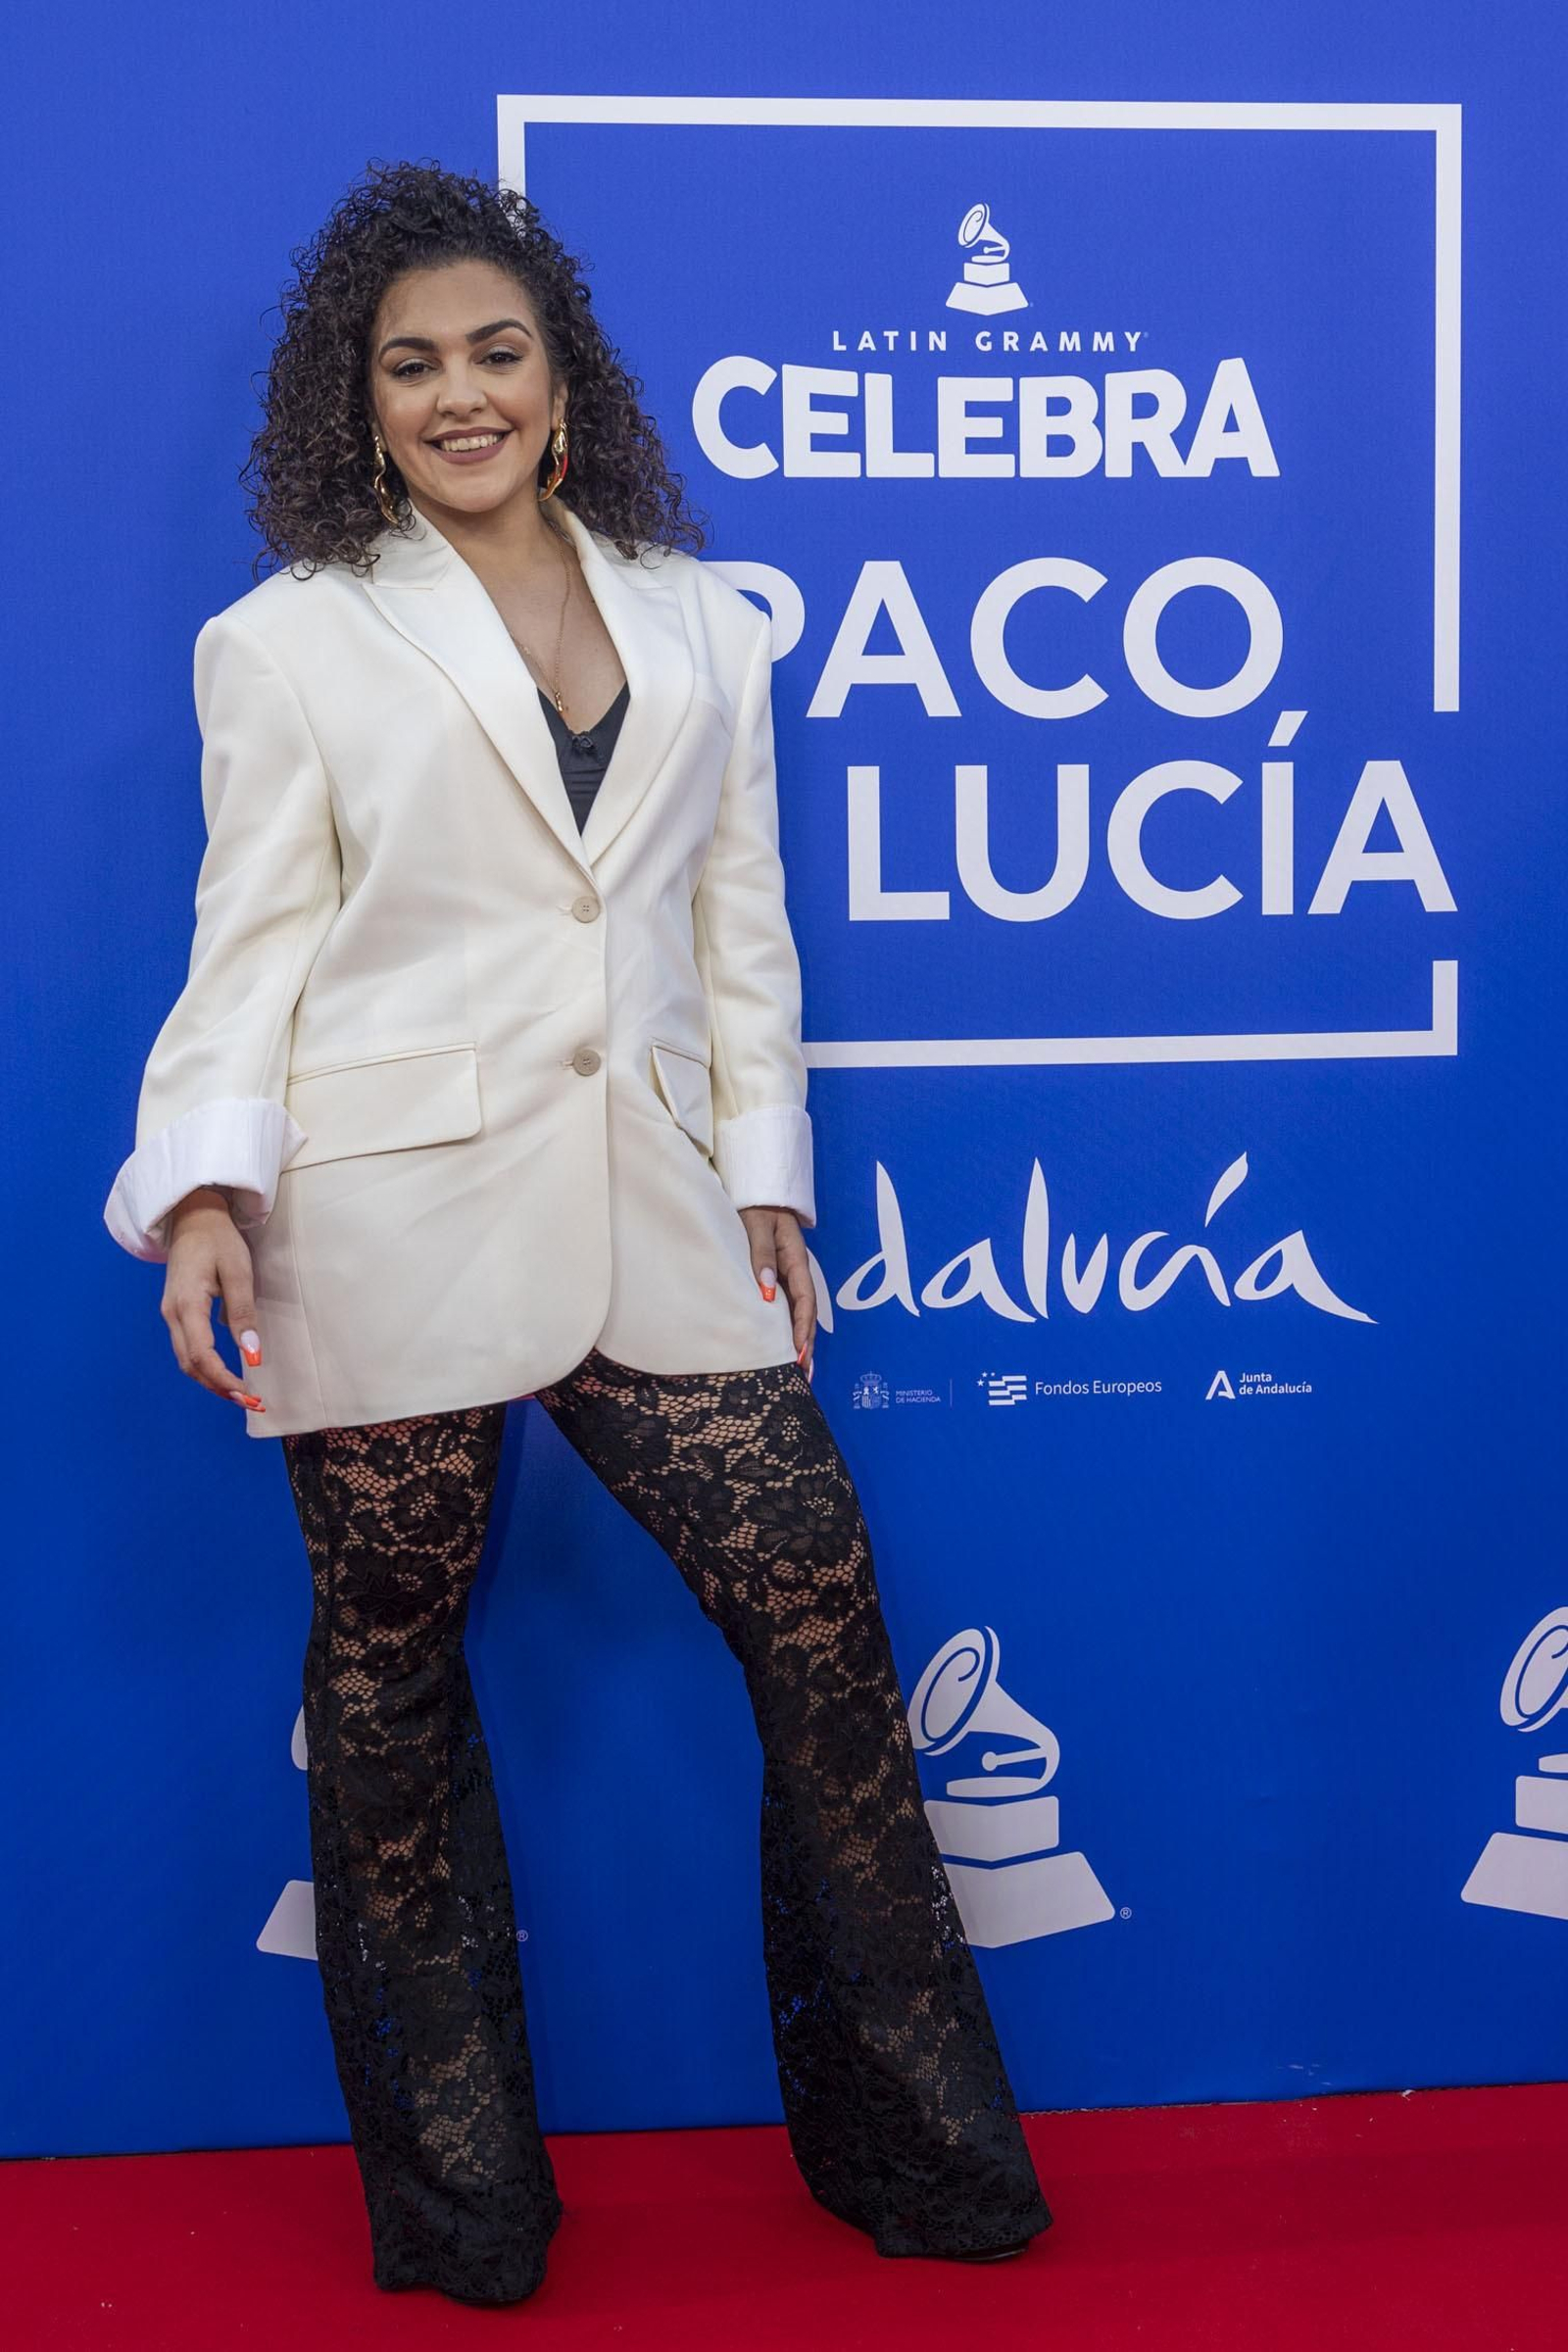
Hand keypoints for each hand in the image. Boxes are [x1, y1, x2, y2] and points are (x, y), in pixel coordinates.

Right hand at [160, 1188, 266, 1410]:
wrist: (192, 1216)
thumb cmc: (218, 1239)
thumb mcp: (238, 1272)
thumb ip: (243, 1313)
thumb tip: (252, 1354)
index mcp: (186, 1305)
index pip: (201, 1355)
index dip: (224, 1379)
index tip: (249, 1394)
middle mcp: (172, 1314)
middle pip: (190, 1364)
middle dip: (219, 1387)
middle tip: (251, 1403)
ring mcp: (171, 1314)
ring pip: (187, 1359)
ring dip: (212, 1380)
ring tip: (242, 1394)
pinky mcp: (177, 1312)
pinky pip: (188, 1347)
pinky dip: (206, 1365)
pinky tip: (228, 1373)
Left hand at [738, 1205, 815, 1375]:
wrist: (757, 1193)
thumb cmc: (756, 1208)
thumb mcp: (756, 1227)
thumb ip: (761, 1256)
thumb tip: (767, 1290)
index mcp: (796, 1260)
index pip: (805, 1299)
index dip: (803, 1326)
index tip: (798, 1351)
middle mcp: (796, 1272)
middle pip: (806, 1313)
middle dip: (807, 1344)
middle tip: (804, 1374)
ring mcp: (788, 1276)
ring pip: (798, 1313)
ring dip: (800, 1341)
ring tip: (799, 1371)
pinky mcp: (778, 1278)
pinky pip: (786, 1307)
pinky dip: (788, 1328)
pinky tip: (785, 1346)